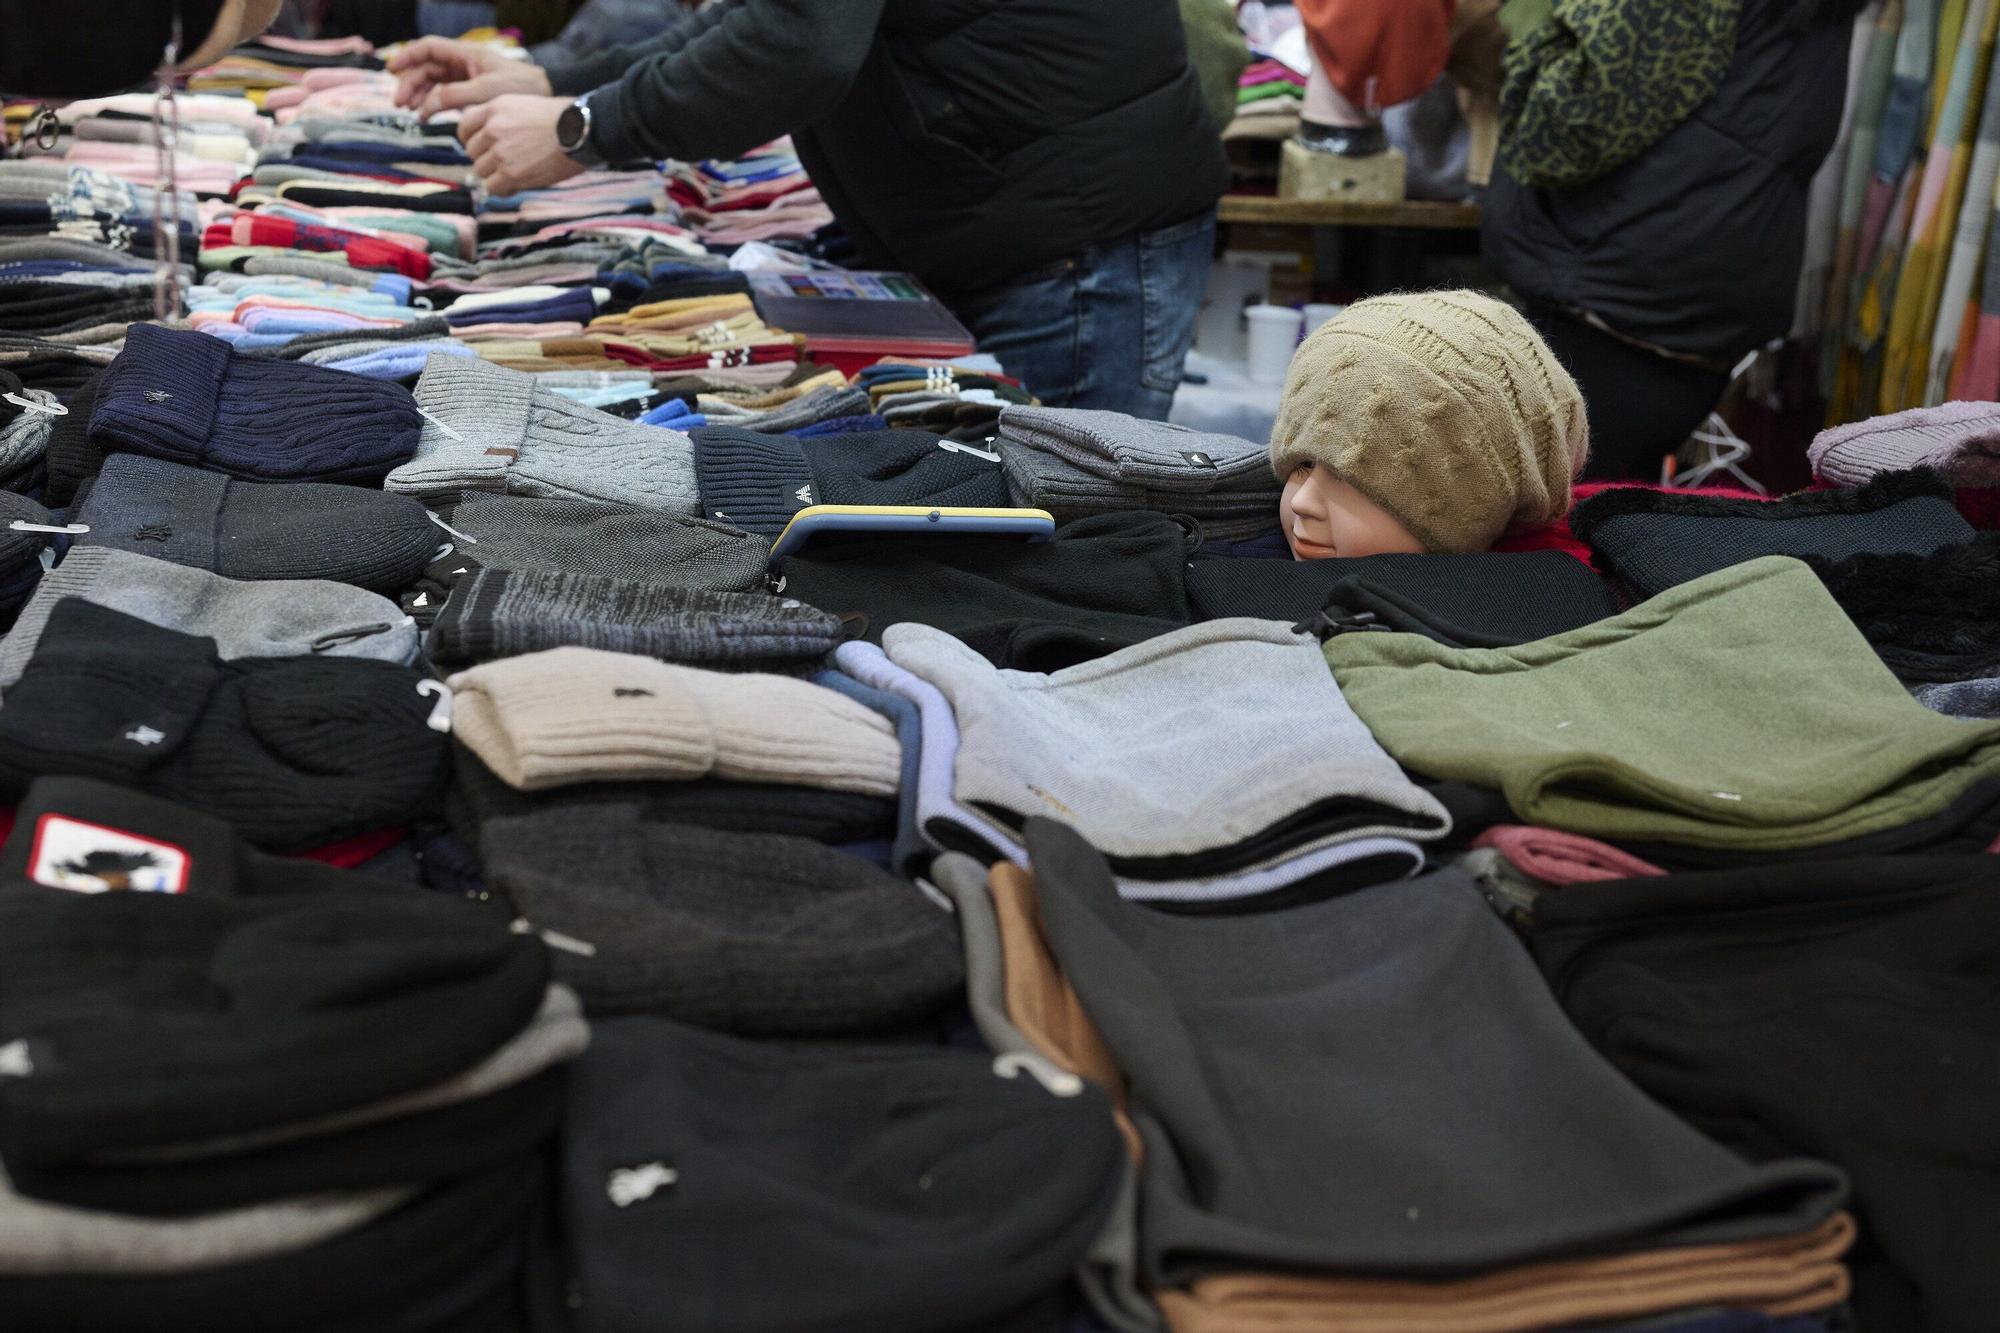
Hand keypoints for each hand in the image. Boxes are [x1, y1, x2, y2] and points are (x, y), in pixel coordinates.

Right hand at [388, 37, 550, 117]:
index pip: (428, 48)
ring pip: (433, 82)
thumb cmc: (519, 88)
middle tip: (400, 103)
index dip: (408, 57)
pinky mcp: (471, 92)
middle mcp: (462, 62)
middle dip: (411, 83)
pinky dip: (433, 104)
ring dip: (419, 95)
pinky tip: (425, 115)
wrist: (543, 96)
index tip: (392, 70)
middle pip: (427, 68)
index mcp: (465, 53)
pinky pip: (445, 94)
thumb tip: (428, 105)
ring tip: (410, 111)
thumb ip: (456, 96)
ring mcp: (466, 77)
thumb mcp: (485, 91)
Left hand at [460, 95, 586, 196]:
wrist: (579, 132)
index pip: (465, 125)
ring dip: (494, 175)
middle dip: (485, 158)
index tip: (480, 147)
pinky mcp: (511, 173)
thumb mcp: (524, 106)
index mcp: (495, 108)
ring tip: (513, 174)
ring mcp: (501, 152)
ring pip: (481, 171)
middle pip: (472, 151)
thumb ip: (503, 118)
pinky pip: (492, 188)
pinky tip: (515, 186)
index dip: (470, 139)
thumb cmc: (561, 120)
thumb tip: (488, 136)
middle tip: (503, 163)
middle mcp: (493, 129)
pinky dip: (502, 189)